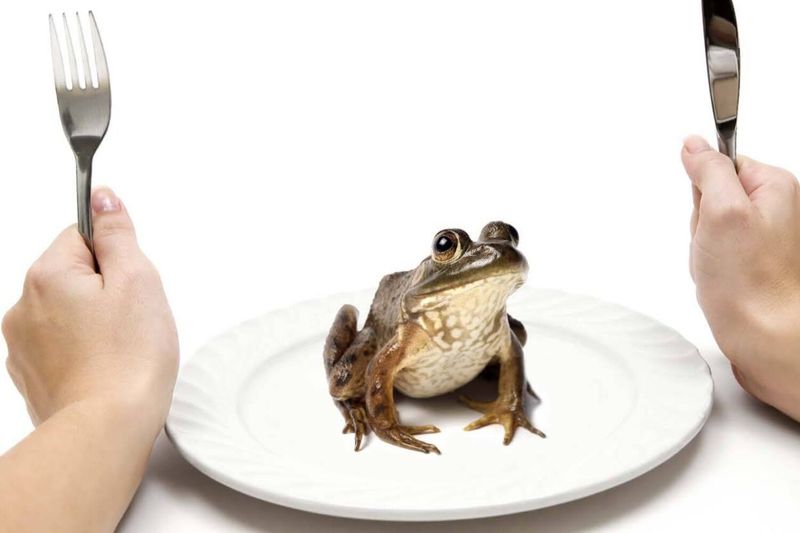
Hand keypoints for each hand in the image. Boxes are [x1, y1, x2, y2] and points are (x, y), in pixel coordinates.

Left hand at [2, 188, 178, 431]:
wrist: (107, 429)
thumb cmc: (126, 360)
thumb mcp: (138, 279)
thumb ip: (118, 233)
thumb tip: (104, 198)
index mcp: (47, 275)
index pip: (82, 236)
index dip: (117, 257)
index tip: (132, 282)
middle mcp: (24, 307)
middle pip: (76, 275)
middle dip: (108, 290)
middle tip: (134, 319)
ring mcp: (24, 345)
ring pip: (70, 312)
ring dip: (97, 321)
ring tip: (123, 347)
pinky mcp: (33, 375)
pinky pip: (63, 346)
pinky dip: (86, 351)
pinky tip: (108, 366)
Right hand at [682, 136, 799, 420]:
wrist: (767, 336)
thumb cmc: (751, 282)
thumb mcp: (721, 212)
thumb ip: (708, 171)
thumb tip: (695, 145)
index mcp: (775, 186)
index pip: (720, 165)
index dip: (702, 191)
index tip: (709, 214)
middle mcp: (776, 209)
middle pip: (713, 196)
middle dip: (701, 223)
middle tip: (714, 246)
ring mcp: (766, 238)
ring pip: (711, 228)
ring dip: (704, 247)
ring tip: (718, 266)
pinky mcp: (755, 262)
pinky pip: (716, 252)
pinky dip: (710, 265)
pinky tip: (721, 278)